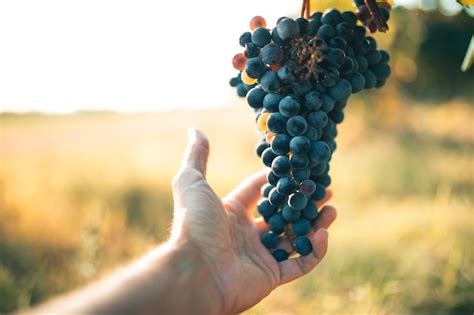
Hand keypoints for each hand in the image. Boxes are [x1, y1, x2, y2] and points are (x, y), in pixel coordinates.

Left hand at [171, 129, 336, 313]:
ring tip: (332, 211)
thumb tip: (194, 129)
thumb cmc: (194, 224)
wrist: (195, 270)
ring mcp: (260, 256)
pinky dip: (314, 251)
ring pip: (295, 238)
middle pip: (282, 215)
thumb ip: (196, 156)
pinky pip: (300, 263)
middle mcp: (246, 234)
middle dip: (304, 203)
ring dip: (315, 225)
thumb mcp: (192, 182)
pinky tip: (322, 234)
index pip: (260, 191)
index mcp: (231, 212)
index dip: (280, 180)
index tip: (301, 170)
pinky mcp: (271, 276)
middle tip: (326, 191)